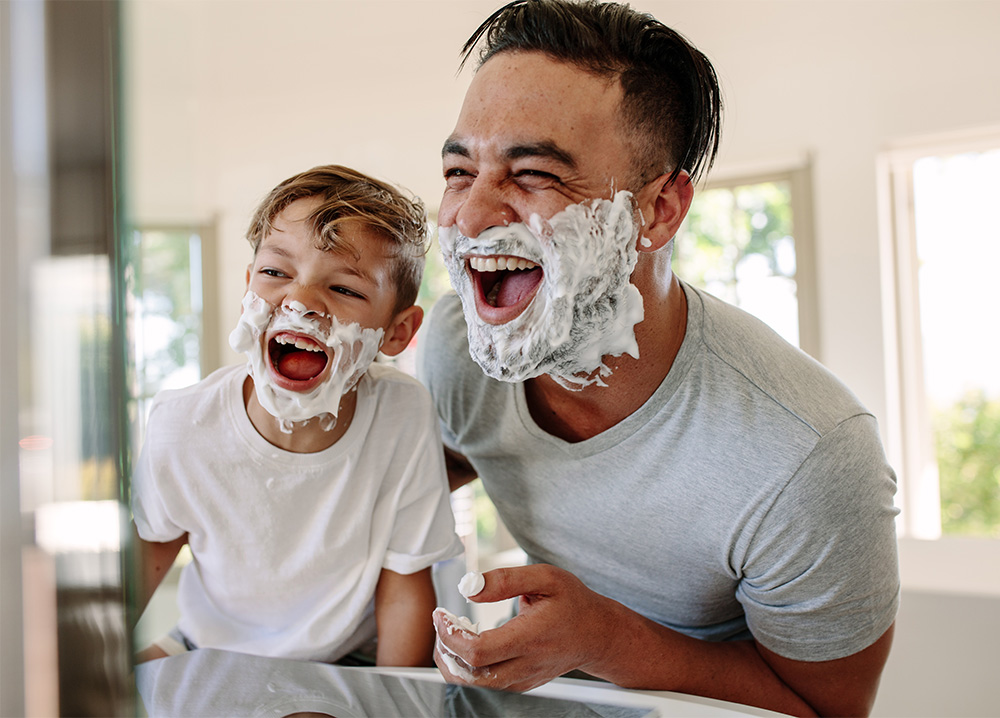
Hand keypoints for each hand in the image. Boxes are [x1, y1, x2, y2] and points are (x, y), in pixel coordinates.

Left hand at [432, 564, 623, 691]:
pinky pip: (485, 684)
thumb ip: (506, 580)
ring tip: (452, 632)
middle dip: (444, 652)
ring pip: (474, 685)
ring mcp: (523, 679)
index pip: (478, 651)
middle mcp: (525, 665)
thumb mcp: (546, 577)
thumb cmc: (574, 604)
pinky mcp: (521, 684)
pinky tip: (469, 642)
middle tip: (443, 624)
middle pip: (469, 676)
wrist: (597, 634)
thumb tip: (470, 588)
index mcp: (530, 638)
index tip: (441, 614)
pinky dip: (467, 667)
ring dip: (453, 661)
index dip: (450, 635)